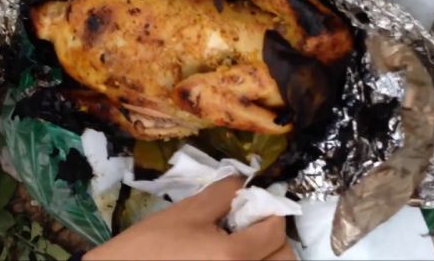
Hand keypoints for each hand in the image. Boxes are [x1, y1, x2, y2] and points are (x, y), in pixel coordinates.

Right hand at [84, 177, 295, 259]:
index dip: (271, 212)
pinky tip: (232, 258)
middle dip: (274, 239)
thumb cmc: (149, 245)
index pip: (276, 231)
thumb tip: (245, 181)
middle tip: (253, 225)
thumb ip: (223, 193)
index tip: (257, 205)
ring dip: (267, 256)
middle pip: (284, 259)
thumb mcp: (187, 211)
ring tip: (244, 244)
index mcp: (232, 256)